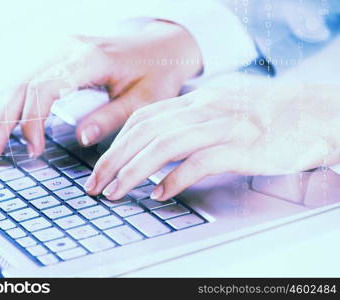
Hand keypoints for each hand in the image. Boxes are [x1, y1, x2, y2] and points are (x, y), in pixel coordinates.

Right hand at [0, 21, 201, 160]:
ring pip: (19, 81)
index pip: (44, 89)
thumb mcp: (144, 100)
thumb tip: (80, 138)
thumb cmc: (157, 73)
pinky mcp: (61, 57)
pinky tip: (2, 123)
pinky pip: (29, 80)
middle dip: (2, 122)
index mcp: (89, 59)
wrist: (162, 47)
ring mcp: (62, 50)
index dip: (31, 123)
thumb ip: (111, 118)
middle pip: (22, 85)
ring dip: (1, 114)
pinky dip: (13, 104)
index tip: (33, 152)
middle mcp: (69, 49)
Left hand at [85, 74, 339, 200]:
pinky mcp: (242, 145)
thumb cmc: (265, 117)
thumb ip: (190, 125)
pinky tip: (161, 194)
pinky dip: (175, 178)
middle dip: (114, 160)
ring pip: (164, 144)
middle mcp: (203, 107)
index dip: (117, 143)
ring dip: (134, 171)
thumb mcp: (220, 112)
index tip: (102, 166)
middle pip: (145, 132)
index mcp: (196, 100)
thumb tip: (159, 151)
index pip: (143, 119)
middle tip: (97, 185)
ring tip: (117, 192)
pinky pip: (200, 161)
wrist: (314, 113)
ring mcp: (223, 125)